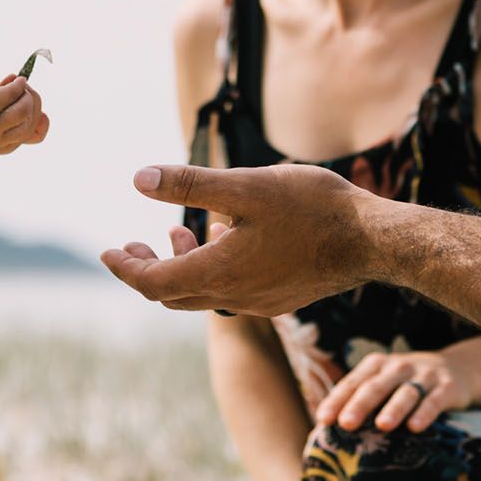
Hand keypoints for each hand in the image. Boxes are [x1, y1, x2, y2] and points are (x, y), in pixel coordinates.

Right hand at [0, 68, 46, 157]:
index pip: (13, 92)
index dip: (19, 84)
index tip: (19, 79)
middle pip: (24, 111)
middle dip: (28, 98)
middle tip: (24, 91)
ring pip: (24, 130)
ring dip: (29, 116)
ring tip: (24, 106)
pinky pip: (14, 144)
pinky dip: (21, 133)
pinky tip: (18, 124)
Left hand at [101, 163, 386, 316]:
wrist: (374, 241)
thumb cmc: (313, 208)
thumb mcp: (246, 186)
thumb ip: (190, 185)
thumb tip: (138, 178)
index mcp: (219, 273)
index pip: (152, 283)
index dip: (125, 268)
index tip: (106, 252)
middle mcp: (235, 297)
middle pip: (173, 294)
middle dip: (147, 269)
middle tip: (131, 244)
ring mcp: (260, 302)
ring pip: (203, 293)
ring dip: (182, 265)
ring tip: (179, 229)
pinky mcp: (281, 298)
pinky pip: (231, 292)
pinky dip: (212, 269)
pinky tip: (226, 235)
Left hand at [313, 348, 468, 432]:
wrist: (457, 369)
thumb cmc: (407, 384)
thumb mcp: (385, 384)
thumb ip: (362, 400)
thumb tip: (327, 433)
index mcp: (376, 365)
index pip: (353, 382)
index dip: (337, 400)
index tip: (323, 420)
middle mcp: (398, 367)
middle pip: (376, 386)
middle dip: (360, 404)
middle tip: (346, 424)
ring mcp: (424, 375)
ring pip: (406, 392)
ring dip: (393, 408)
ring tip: (382, 426)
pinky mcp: (447, 387)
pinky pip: (435, 400)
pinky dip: (425, 412)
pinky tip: (416, 427)